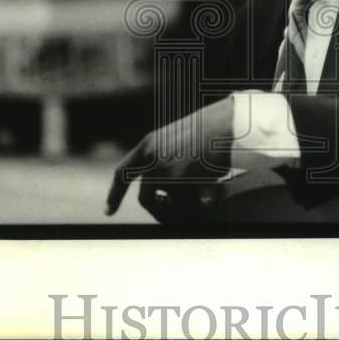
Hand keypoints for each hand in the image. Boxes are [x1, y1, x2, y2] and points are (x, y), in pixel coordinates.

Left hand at [105, 96, 234, 220]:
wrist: (230, 121)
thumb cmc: (212, 128)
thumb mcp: (179, 140)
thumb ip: (165, 161)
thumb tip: (161, 198)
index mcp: (149, 145)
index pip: (123, 173)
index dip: (115, 194)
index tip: (108, 212)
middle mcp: (152, 158)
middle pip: (146, 198)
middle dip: (157, 212)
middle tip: (171, 218)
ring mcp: (166, 169)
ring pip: (170, 205)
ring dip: (184, 208)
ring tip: (202, 196)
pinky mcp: (182, 181)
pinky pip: (188, 206)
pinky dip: (200, 206)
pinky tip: (212, 194)